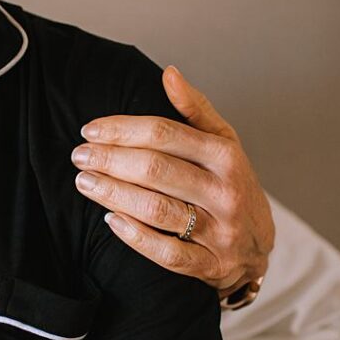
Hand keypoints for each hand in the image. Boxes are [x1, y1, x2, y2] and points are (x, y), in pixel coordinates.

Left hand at [71, 65, 273, 298]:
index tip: (91, 130)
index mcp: (226, 156)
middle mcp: (226, 192)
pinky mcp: (210, 266)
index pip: (165, 134)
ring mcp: (220, 232)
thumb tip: (169, 73)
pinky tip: (110, 219)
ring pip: (157, 210)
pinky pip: (166, 253)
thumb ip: (195, 109)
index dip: (122, 130)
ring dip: (113, 194)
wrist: (260, 246)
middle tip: (80, 156)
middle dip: (110, 160)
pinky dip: (135, 236)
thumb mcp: (224, 142)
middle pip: (156, 170)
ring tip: (85, 182)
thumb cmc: (232, 183)